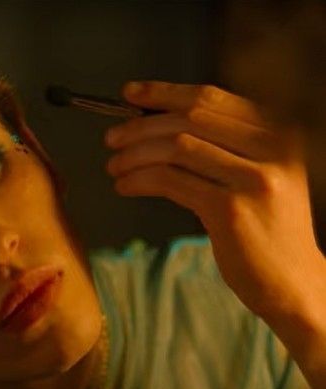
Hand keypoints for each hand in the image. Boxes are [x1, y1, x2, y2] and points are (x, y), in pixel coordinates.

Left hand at [104, 81, 325, 319]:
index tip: (130, 94)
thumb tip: (155, 123)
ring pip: (176, 147)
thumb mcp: (257, 174)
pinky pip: (171, 180)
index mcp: (277, 132)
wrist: (292, 280)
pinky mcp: (230, 209)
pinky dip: (140, 179)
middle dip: (140, 125)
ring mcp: (253, 177)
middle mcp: (271, 147)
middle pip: (189, 119)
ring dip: (134, 155)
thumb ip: (221, 145)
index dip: (164, 92)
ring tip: (114, 167)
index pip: (210, 98)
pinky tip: (125, 186)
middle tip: (112, 139)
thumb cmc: (265, 228)